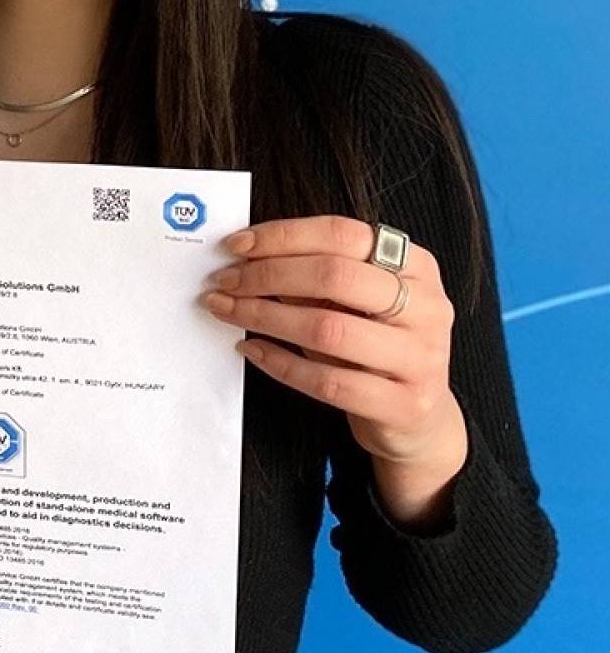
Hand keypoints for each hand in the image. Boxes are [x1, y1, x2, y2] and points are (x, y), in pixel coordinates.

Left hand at [204, 215, 467, 523]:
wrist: (417, 418)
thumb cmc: (372, 348)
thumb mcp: (351, 304)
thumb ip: (313, 278)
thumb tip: (246, 257)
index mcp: (417, 267)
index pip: (344, 235)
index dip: (284, 236)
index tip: (236, 245)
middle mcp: (427, 307)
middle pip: (336, 276)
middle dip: (268, 275)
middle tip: (224, 281)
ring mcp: (421, 358)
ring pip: (329, 329)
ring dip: (264, 316)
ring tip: (226, 310)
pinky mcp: (405, 405)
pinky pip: (329, 382)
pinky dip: (280, 363)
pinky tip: (250, 348)